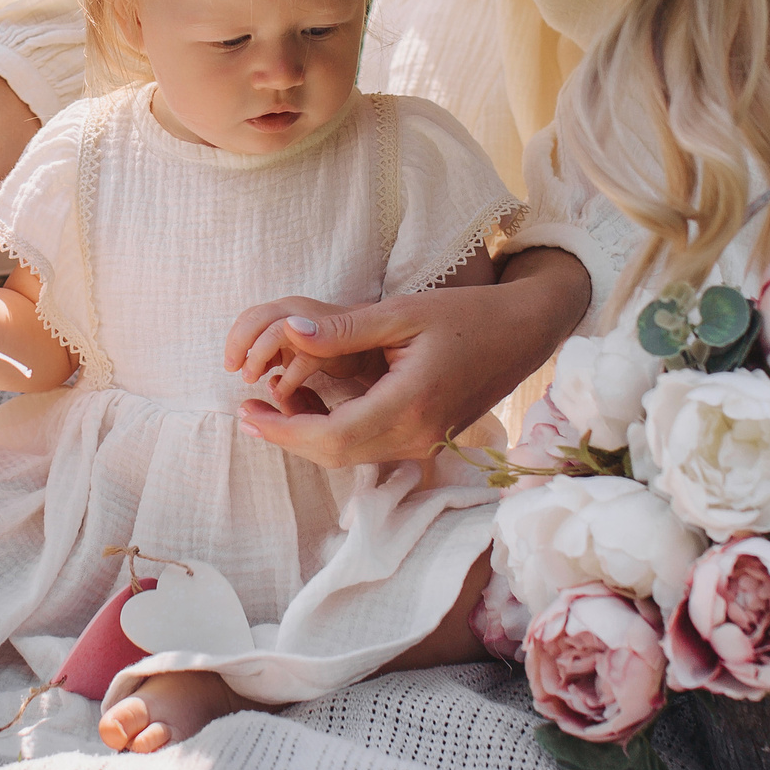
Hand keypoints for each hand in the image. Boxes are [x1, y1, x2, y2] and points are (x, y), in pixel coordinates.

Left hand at [219, 250, 589, 467]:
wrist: (523, 332)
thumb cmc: (466, 315)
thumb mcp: (402, 312)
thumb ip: (344, 327)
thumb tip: (288, 333)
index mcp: (410, 406)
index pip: (332, 437)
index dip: (283, 430)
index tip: (246, 412)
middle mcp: (417, 438)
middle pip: (335, 455)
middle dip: (286, 438)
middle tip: (246, 413)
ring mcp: (424, 445)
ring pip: (350, 456)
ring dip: (307, 437)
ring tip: (269, 405)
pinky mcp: (425, 441)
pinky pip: (368, 447)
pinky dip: (333, 433)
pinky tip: (312, 404)